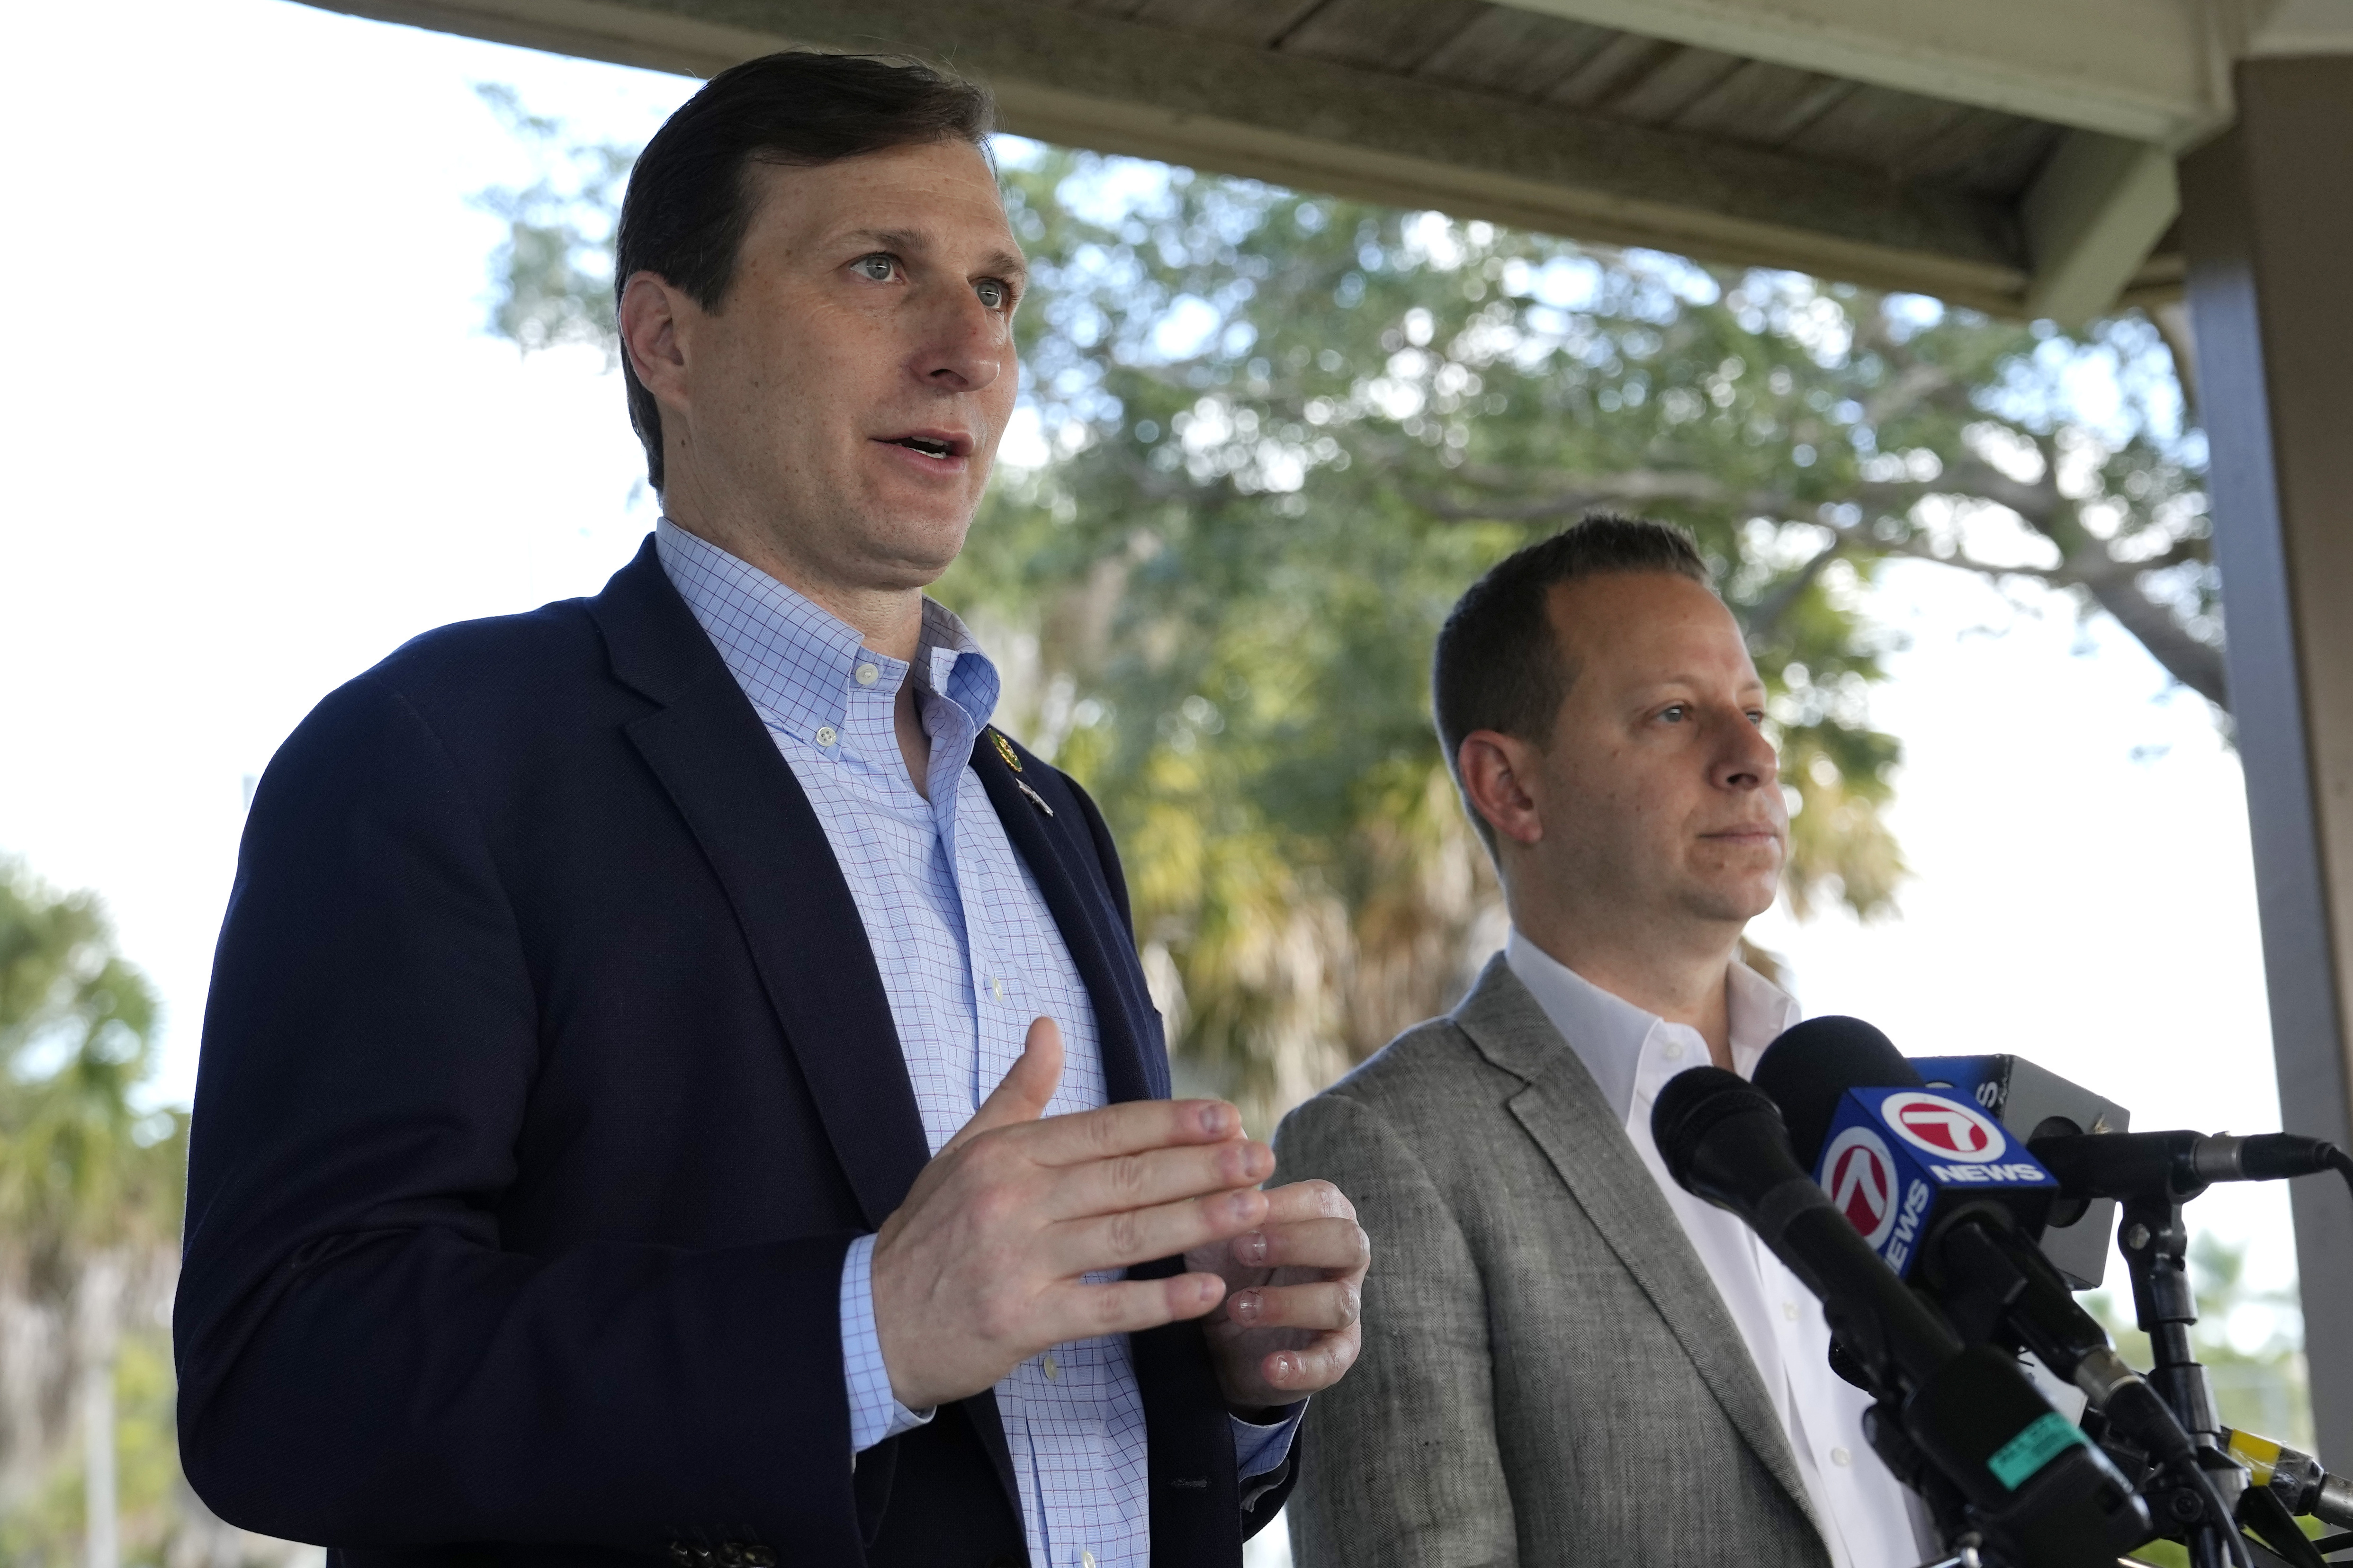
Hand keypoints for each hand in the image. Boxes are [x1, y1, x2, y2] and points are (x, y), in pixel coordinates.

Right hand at [870, 1016, 1274, 1410]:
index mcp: (1005, 1154)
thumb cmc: (927, 1234)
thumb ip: (1017, 1094)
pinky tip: (1207, 1289)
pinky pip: (1104, 1308)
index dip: (1170, 1122)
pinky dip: (1158, 1301)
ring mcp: (1018, 1261)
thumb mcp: (962, 1152)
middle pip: (1125, 1178)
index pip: (1104, 1129)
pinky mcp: (1022, 1321)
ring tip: (1253, 1209)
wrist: (869, 1320)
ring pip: (1124, 1235)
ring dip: (1196, 1222)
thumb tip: (1048, 1027)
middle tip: (1261, 1159)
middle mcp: (1013, 1200)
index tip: (1226, 1116)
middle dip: (1202, 1167)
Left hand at [1186, 1178, 1368, 1416]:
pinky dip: (1304, 1366)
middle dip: (1297, 1244)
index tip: (1244, 1208)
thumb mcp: (1216, 1224)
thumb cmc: (1225, 1260)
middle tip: (1241, 1250)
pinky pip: (1333, 1361)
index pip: (1323, 1199)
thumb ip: (1224, 1184)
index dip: (1287, 1203)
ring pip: (1340, 1302)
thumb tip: (1227, 1130)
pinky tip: (1270, 1367)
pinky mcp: (1333, 1355)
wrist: (1217, 1331)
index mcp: (1323, 1216)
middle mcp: (1344, 1259)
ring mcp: (1343, 1307)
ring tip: (1236, 1307)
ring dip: (1288, 1304)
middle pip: (1349, 1242)